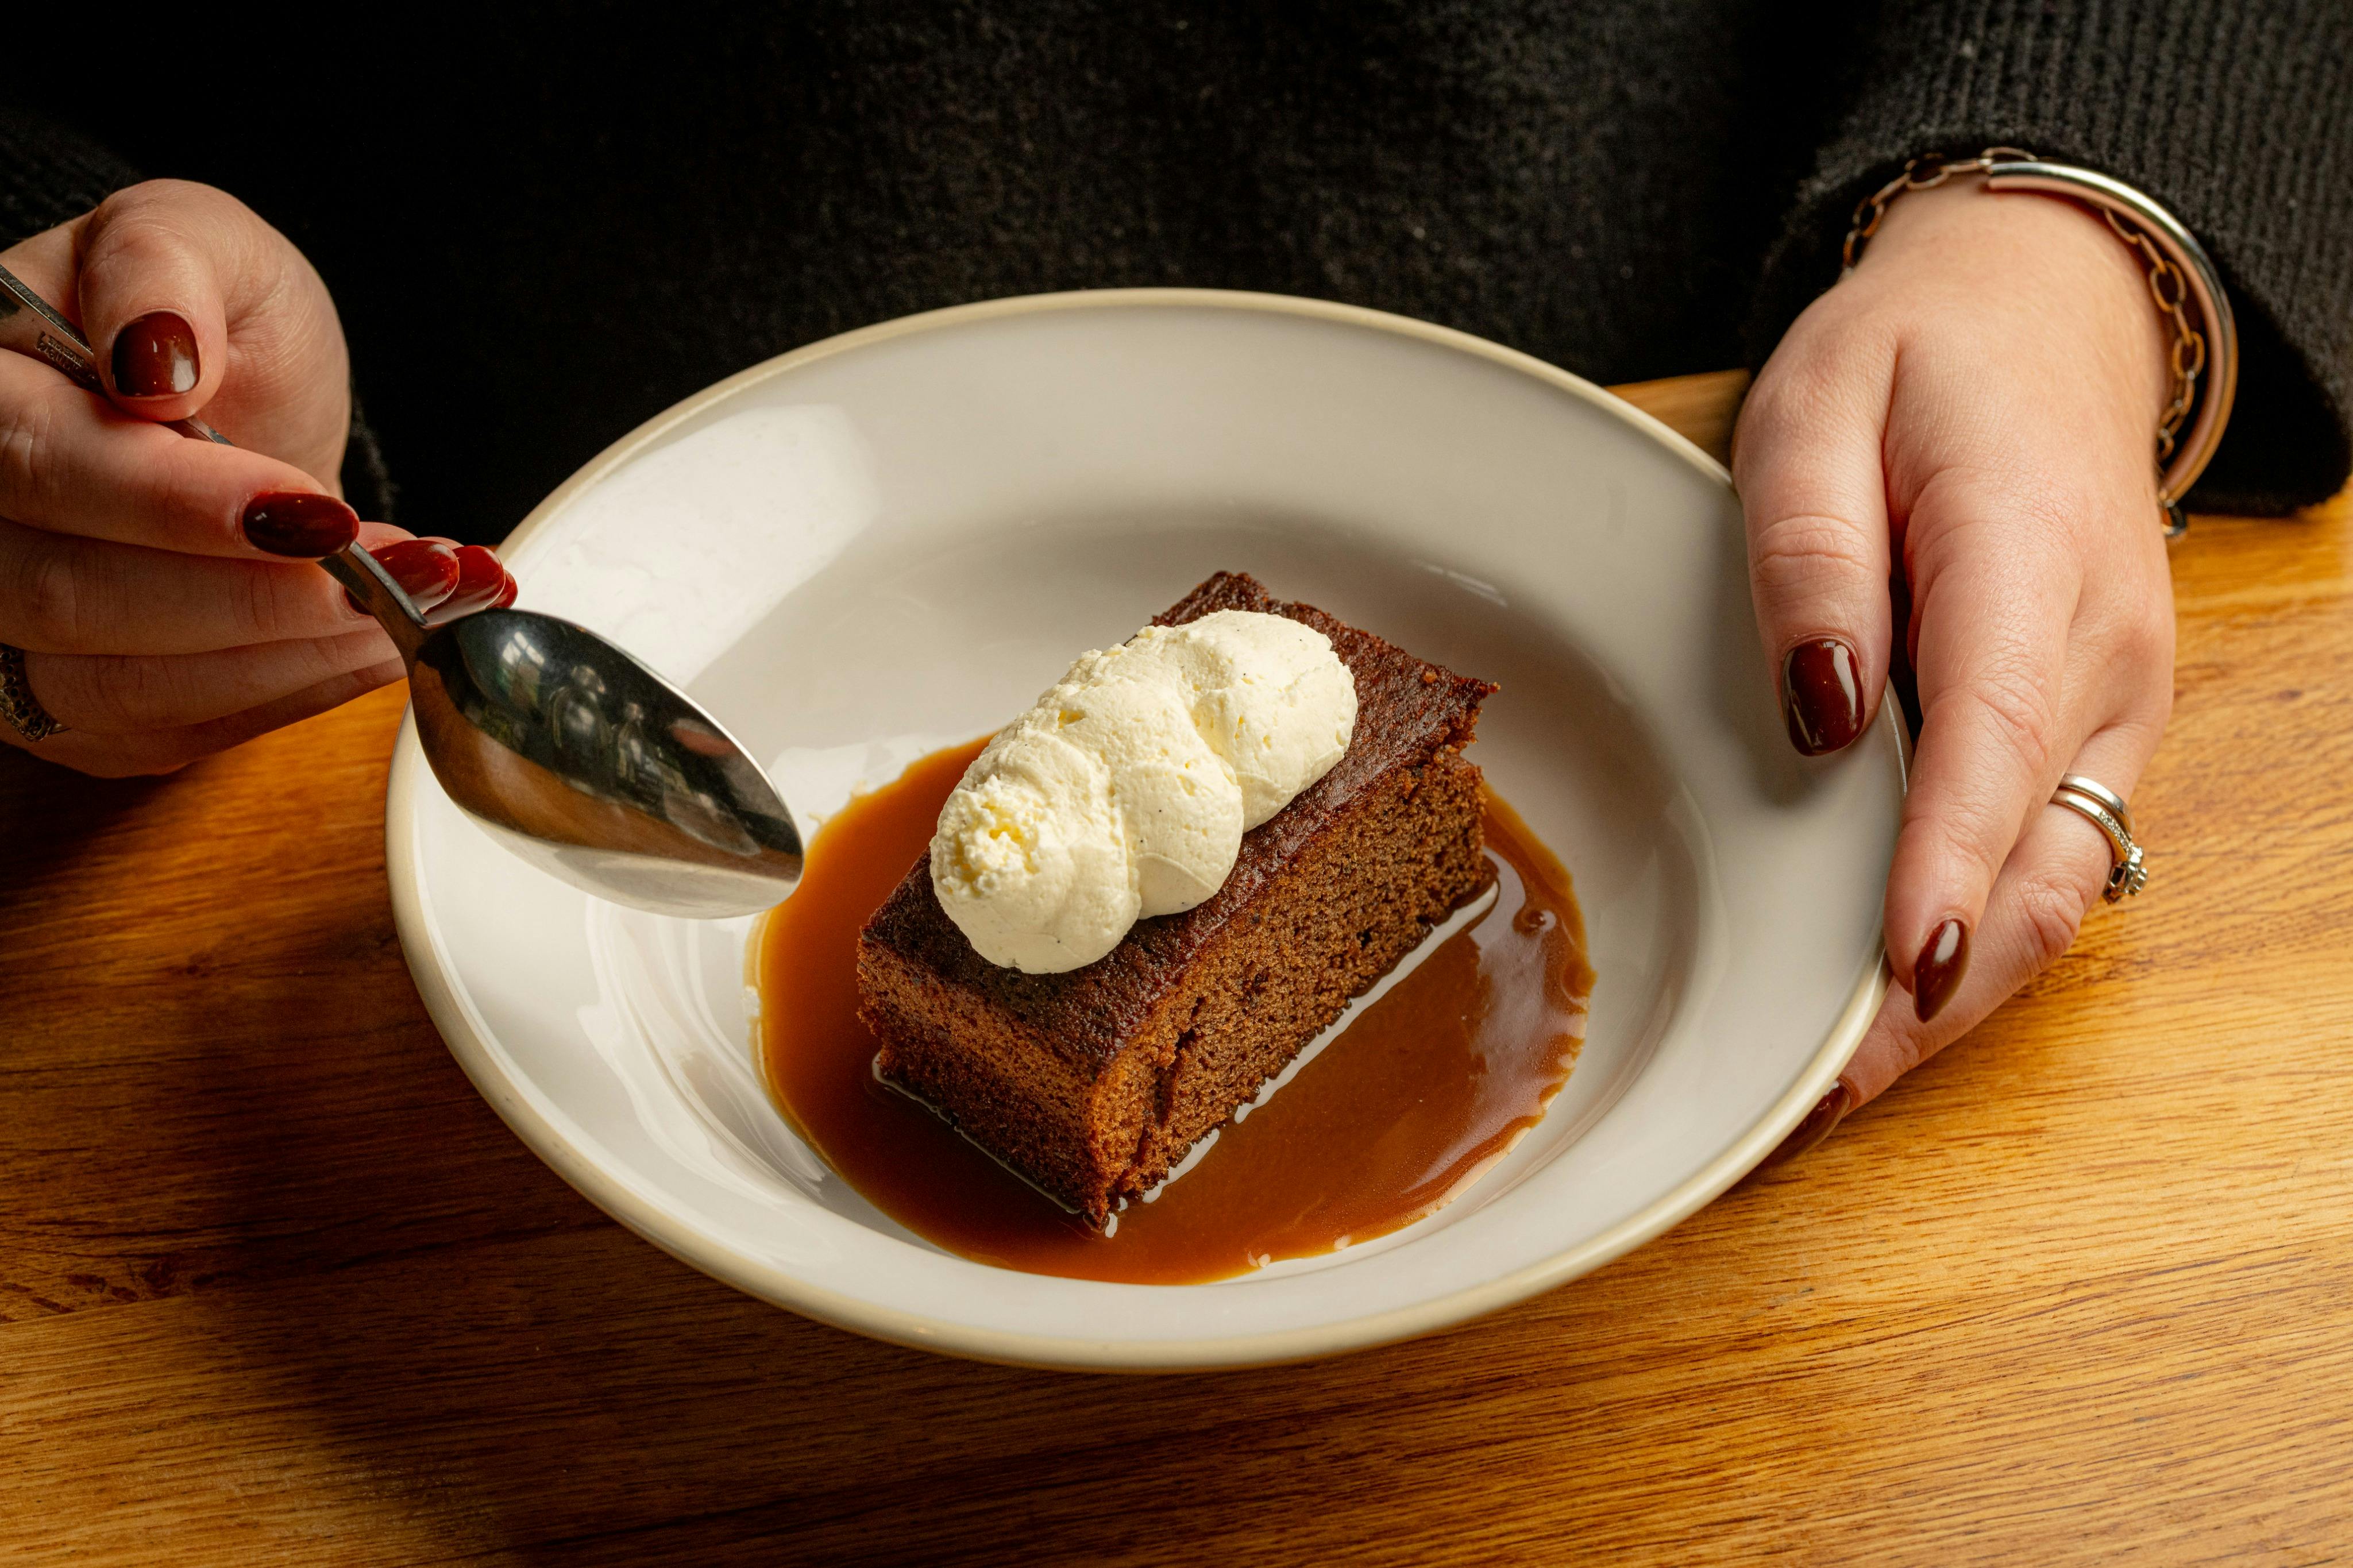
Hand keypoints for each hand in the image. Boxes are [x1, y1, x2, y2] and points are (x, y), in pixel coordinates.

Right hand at [0, 180, 510, 775]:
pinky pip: (167, 732)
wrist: (227, 405)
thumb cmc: (201, 317)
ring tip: (417, 602)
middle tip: (406, 568)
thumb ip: (166, 267)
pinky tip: (374, 643)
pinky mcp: (72, 703)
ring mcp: (6, 627)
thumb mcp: (197, 239)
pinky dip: (289, 691)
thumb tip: (153, 359)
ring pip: (121, 686)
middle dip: (260, 595)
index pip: (39, 460)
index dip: (173, 501)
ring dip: (290, 655)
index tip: (310, 510)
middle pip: (74, 596)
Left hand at [1734, 179, 2174, 1152]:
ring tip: (1825, 1087)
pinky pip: (2044, 862)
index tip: (1890, 974)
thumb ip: (1811, 549)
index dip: (1942, 867)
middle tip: (1810, 1098)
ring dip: (1953, 991)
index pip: (1993, 738)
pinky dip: (1970, 942)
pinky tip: (1879, 999)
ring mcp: (2110, 706)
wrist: (2037, 321)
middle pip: (2036, 857)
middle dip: (1935, 988)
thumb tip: (1818, 705)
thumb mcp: (1819, 406)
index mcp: (2029, 558)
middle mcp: (2098, 656)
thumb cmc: (1913, 363)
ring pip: (2051, 887)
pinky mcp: (2086, 734)